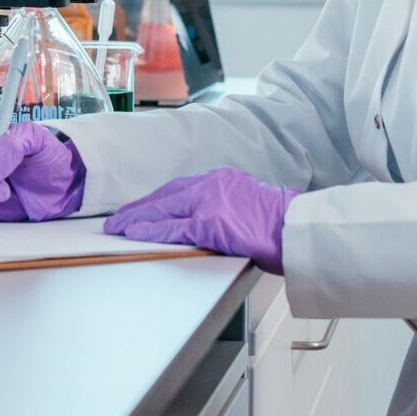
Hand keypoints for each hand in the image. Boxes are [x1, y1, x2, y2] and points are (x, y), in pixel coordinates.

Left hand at [103, 169, 297, 272]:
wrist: (298, 229)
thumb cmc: (282, 225)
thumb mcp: (248, 207)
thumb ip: (223, 209)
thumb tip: (203, 224)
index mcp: (222, 180)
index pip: (179, 188)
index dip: (156, 200)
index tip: (140, 208)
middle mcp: (213, 184)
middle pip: (166, 195)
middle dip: (139, 208)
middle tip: (118, 219)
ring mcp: (210, 203)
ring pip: (164, 209)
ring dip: (137, 219)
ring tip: (118, 228)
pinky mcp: (210, 224)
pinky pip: (173, 228)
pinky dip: (151, 232)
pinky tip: (135, 236)